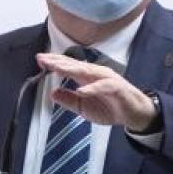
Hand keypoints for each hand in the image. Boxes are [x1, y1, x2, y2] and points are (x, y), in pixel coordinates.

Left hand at [35, 52, 156, 131]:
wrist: (133, 114)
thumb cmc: (109, 107)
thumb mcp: (84, 107)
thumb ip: (69, 100)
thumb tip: (52, 93)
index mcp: (86, 77)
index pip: (68, 67)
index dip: (54, 63)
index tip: (39, 60)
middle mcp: (95, 74)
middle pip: (74, 65)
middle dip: (57, 61)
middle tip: (42, 58)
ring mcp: (106, 79)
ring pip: (86, 71)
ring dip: (71, 69)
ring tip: (56, 68)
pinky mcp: (117, 87)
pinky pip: (103, 86)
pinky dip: (92, 88)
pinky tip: (81, 90)